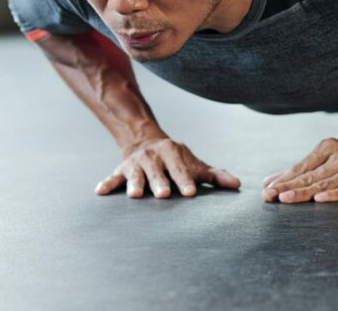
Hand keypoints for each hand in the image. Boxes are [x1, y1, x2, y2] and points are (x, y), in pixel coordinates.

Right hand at [96, 136, 240, 198]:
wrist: (146, 141)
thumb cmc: (176, 160)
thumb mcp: (195, 164)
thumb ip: (215, 175)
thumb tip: (238, 185)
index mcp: (173, 154)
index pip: (181, 170)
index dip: (186, 181)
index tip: (191, 193)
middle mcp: (154, 157)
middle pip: (158, 173)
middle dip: (160, 183)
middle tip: (163, 195)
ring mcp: (136, 164)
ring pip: (136, 175)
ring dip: (135, 184)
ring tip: (135, 195)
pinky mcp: (121, 170)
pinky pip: (113, 177)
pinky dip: (107, 184)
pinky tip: (100, 191)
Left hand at [261, 137, 337, 203]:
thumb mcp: (331, 156)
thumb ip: (306, 168)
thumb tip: (273, 180)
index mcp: (328, 148)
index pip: (302, 166)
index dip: (284, 177)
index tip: (267, 187)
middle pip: (308, 176)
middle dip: (286, 186)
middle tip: (268, 195)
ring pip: (322, 184)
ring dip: (302, 193)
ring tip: (285, 198)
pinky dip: (333, 195)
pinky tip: (320, 200)